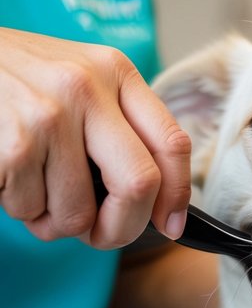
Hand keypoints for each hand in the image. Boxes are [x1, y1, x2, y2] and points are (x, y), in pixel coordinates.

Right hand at [0, 28, 190, 247]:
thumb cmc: (18, 81)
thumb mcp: (78, 80)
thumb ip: (117, 127)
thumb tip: (156, 204)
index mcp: (114, 72)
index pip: (171, 142)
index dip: (178, 196)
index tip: (171, 225)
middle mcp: (87, 88)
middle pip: (139, 185)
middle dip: (122, 228)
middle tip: (100, 235)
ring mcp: (50, 116)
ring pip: (78, 213)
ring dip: (54, 220)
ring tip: (34, 188)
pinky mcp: (15, 145)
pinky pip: (32, 211)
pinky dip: (20, 208)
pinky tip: (10, 176)